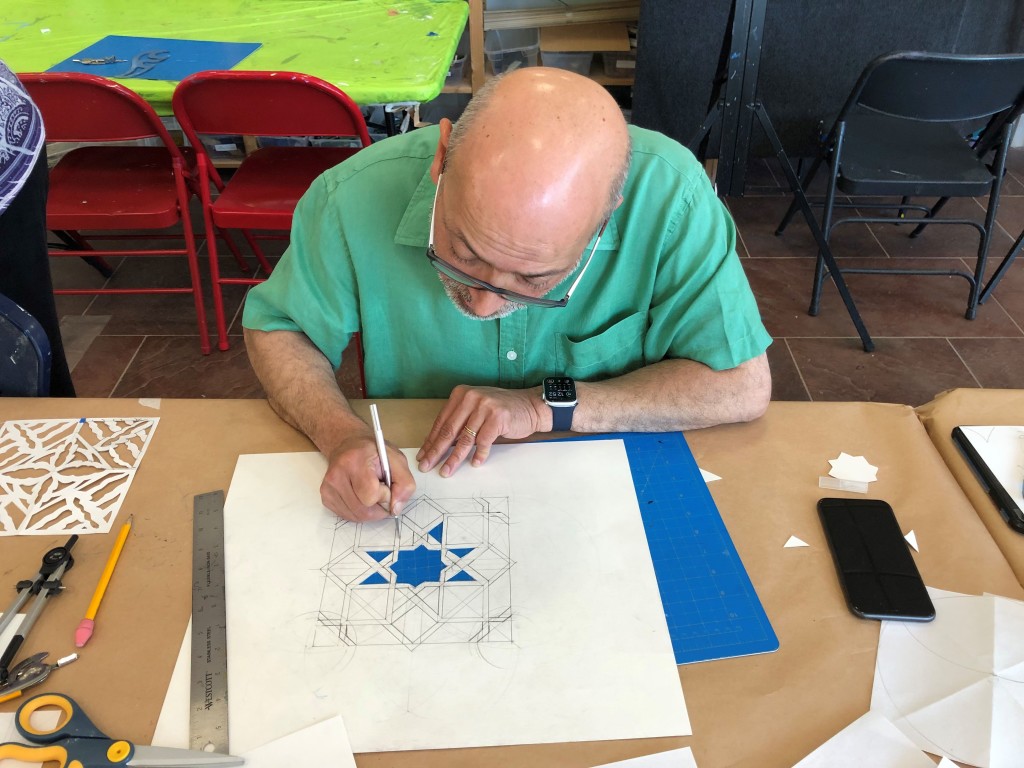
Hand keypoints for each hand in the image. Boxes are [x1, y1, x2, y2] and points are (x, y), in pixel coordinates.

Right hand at [321, 432, 415, 521]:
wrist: (348, 444)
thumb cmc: (374, 452)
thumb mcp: (397, 460)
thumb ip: (404, 484)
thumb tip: (396, 509)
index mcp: (355, 461)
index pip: (370, 496)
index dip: (384, 495)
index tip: (386, 484)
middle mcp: (337, 474)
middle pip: (363, 511)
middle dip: (378, 507)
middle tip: (381, 492)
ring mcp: (328, 487)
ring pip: (355, 516)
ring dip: (370, 511)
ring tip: (371, 492)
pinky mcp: (325, 496)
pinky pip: (347, 516)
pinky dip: (359, 512)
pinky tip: (360, 496)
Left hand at [417, 385, 547, 477]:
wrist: (529, 405)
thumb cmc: (501, 409)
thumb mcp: (476, 409)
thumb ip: (459, 421)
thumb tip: (438, 444)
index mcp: (461, 394)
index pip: (441, 421)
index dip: (430, 441)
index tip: (423, 455)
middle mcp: (471, 398)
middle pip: (448, 430)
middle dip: (436, 451)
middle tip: (426, 466)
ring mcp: (484, 407)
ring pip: (464, 439)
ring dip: (454, 458)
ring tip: (446, 471)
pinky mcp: (498, 418)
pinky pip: (484, 441)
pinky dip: (479, 454)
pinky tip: (475, 463)